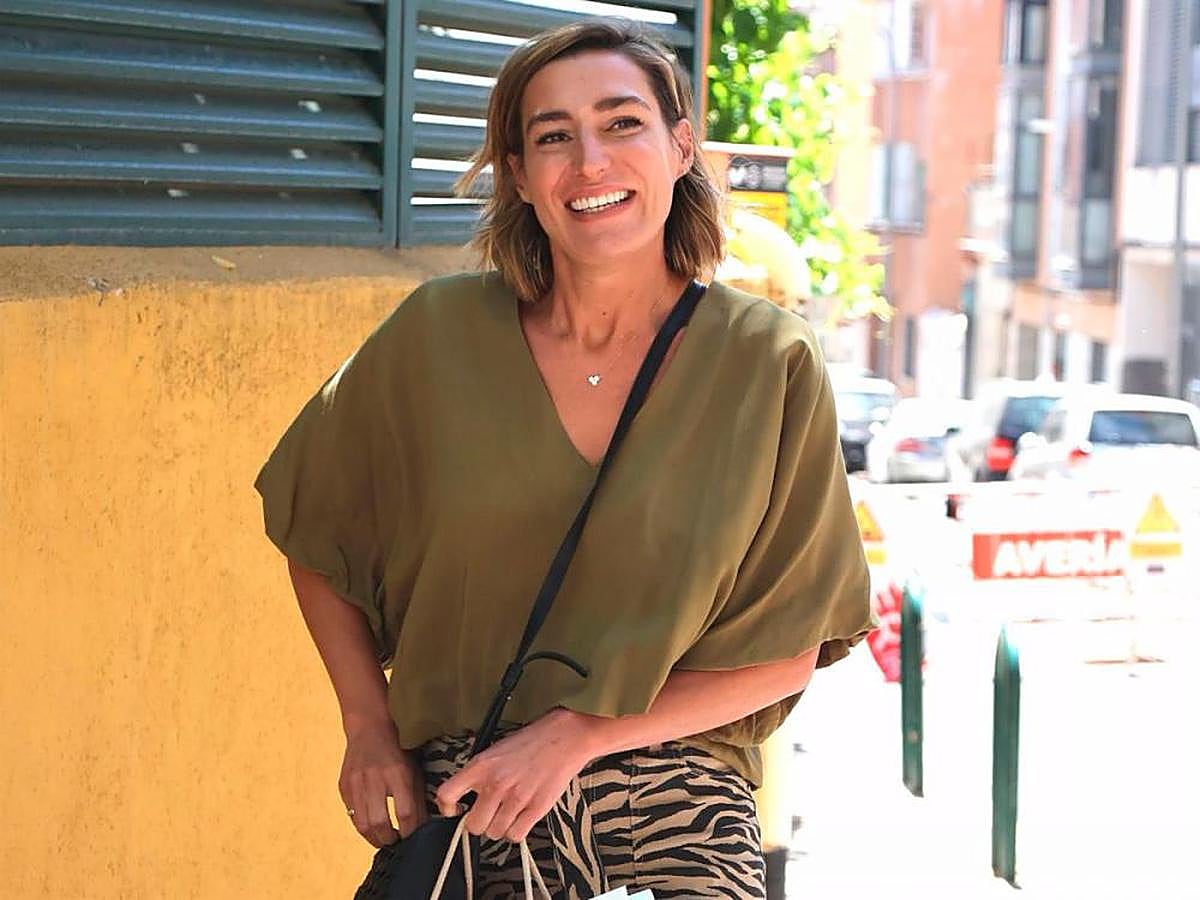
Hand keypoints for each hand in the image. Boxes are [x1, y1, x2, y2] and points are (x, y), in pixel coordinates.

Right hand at [339, 716, 427, 846]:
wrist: (369, 729)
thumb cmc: (396, 750)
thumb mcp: (413, 770)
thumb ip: (417, 799)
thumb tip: (423, 826)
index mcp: (397, 773)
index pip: (405, 812)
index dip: (409, 831)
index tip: (412, 838)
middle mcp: (374, 778)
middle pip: (380, 822)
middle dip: (389, 839)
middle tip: (396, 843)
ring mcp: (356, 783)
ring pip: (362, 824)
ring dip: (374, 838)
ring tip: (383, 840)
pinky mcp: (344, 786)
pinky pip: (351, 814)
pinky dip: (362, 826)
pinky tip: (371, 827)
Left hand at [434, 708, 594, 842]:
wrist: (565, 737)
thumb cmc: (533, 740)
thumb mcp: (496, 748)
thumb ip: (480, 772)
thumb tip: (468, 794)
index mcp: (481, 766)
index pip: (447, 794)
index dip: (447, 808)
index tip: (455, 810)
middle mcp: (495, 784)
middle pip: (473, 826)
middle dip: (480, 822)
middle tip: (489, 813)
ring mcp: (515, 799)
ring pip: (494, 833)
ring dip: (500, 826)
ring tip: (509, 811)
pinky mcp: (535, 809)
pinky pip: (515, 835)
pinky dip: (517, 831)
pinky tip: (521, 817)